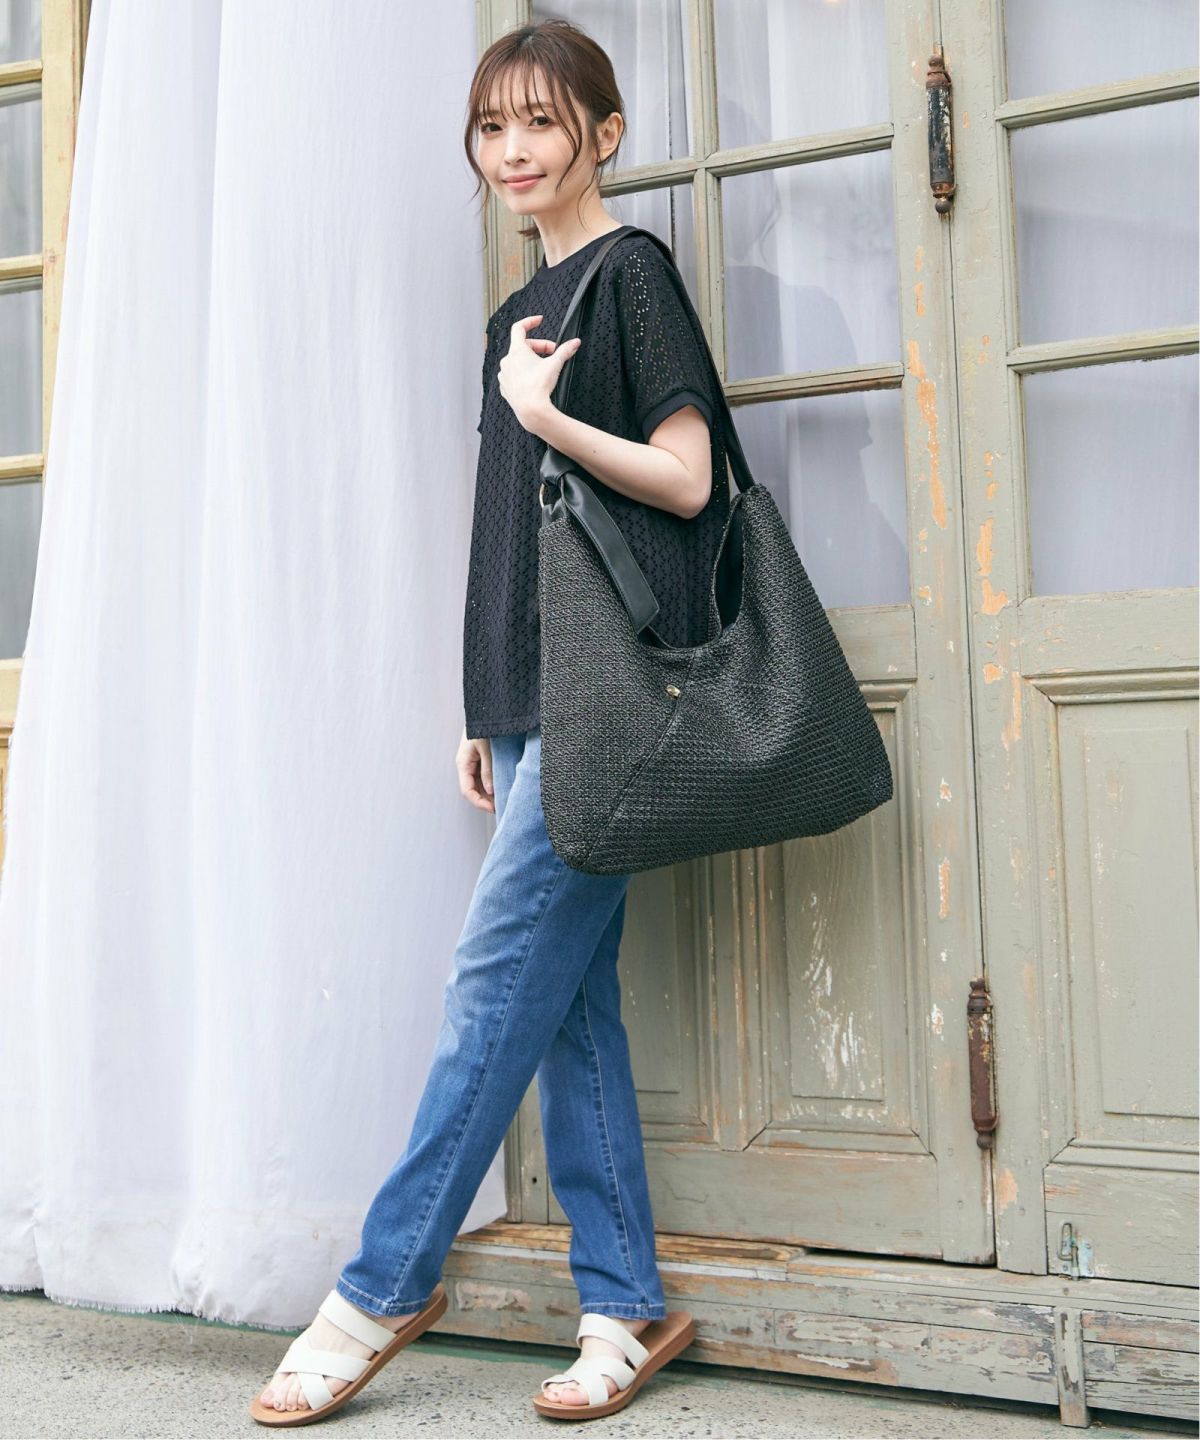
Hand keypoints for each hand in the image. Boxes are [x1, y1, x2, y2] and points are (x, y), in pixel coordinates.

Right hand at [457, 729, 494, 812]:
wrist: (485, 710)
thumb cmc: (482, 726)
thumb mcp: (486, 749)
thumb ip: (487, 769)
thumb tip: (490, 791)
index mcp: (463, 763)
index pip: (467, 791)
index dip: (479, 802)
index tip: (493, 808)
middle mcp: (466, 765)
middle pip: (473, 790)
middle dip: (485, 801)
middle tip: (501, 807)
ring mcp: (473, 763)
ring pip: (479, 785)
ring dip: (489, 794)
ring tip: (502, 800)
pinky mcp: (480, 759)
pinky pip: (483, 776)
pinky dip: (491, 784)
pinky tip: (501, 788)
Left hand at [497, 314, 581, 432]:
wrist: (531, 411)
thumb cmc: (539, 387)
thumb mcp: (555, 365)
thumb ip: (565, 351)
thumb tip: (575, 342)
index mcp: (517, 351)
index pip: (519, 327)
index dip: (530, 321)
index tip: (539, 321)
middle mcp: (507, 361)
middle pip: (523, 346)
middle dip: (539, 347)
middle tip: (553, 353)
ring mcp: (504, 375)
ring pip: (517, 361)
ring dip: (530, 361)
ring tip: (543, 368)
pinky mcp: (505, 387)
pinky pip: (514, 375)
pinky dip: (523, 373)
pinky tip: (533, 380)